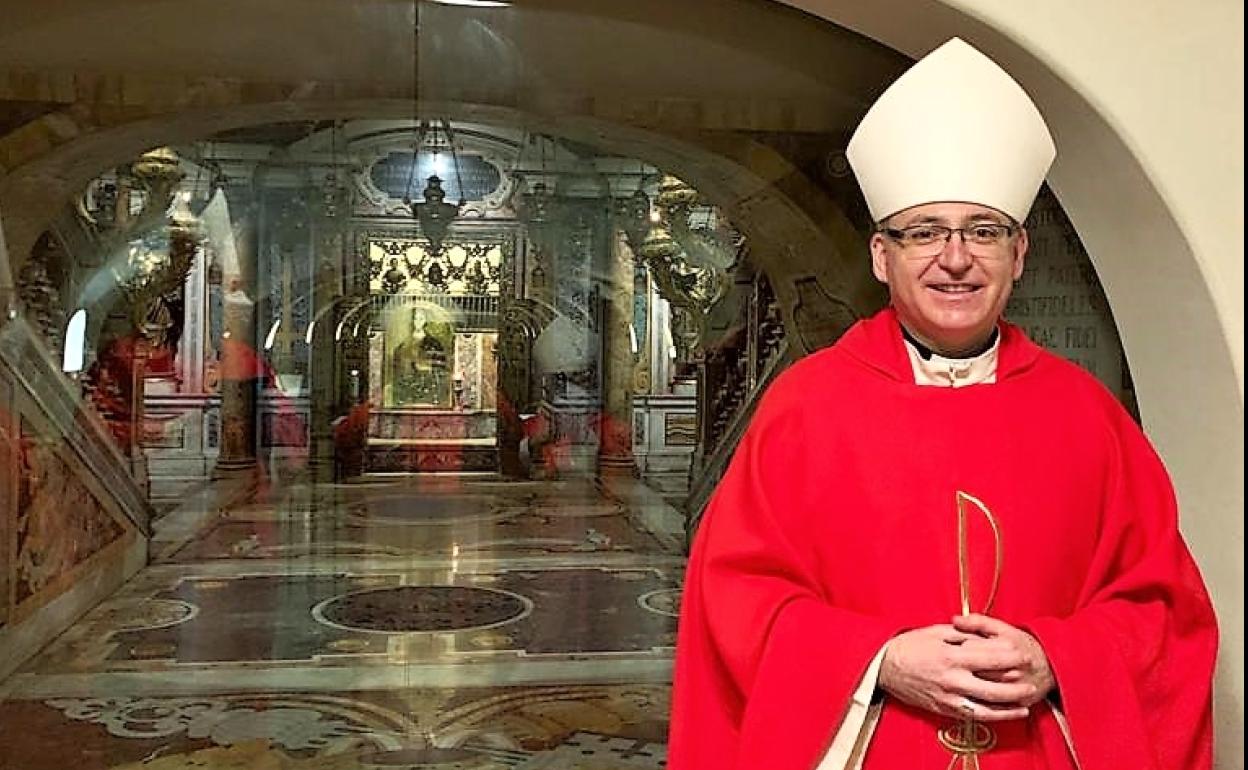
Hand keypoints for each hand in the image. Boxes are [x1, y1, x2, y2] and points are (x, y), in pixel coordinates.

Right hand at [879, 623, 1035, 721]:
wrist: (883, 667)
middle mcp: (952, 680)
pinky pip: (972, 716)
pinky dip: (991, 717)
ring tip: (1024, 704)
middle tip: (1032, 683)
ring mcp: (948, 697)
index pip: (989, 658)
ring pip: (985, 708)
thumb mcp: (935, 632)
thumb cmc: (909, 645)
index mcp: (951, 656)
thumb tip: (985, 638)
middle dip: (1016, 687)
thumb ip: (962, 635)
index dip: (1010, 657)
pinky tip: (1004, 714)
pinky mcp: (943, 709)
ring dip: (1008, 708)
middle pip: (993, 688)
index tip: (1024, 654)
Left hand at [952, 613, 1054, 708]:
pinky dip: (979, 700)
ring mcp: (1015, 689)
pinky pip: (992, 705)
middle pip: (974, 670)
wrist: (1050, 666)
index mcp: (1007, 647)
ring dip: (968, 684)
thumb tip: (955, 619)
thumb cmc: (1021, 645)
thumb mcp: (1002, 629)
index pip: (970, 647)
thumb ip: (978, 622)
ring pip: (980, 689)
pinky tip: (973, 692)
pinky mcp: (1017, 703)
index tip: (955, 646)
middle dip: (961, 666)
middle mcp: (1012, 669)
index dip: (958, 646)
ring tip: (966, 676)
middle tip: (958, 663)